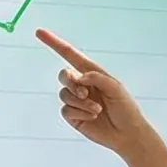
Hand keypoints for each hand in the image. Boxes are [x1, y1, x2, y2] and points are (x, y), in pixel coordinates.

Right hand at [38, 29, 150, 156]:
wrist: (127, 134)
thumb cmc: (126, 108)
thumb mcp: (116, 87)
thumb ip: (96, 77)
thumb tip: (78, 77)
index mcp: (92, 73)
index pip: (70, 55)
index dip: (54, 43)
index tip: (39, 32)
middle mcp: (82, 85)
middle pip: (63, 75)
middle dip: (70, 82)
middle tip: (84, 93)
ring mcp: (76, 101)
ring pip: (64, 94)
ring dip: (80, 102)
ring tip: (97, 109)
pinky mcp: (73, 116)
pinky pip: (66, 110)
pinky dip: (79, 113)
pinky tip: (93, 117)